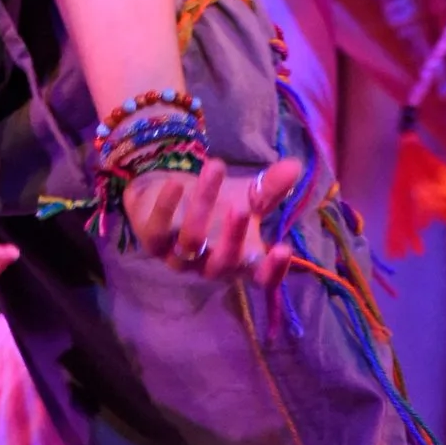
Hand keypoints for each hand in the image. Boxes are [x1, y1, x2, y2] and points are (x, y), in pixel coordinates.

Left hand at [121, 156, 299, 286]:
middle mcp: (208, 265)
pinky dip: (166, 207)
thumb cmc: (215, 204)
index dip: (272, 270)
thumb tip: (294, 166)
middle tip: (241, 207)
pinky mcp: (151, 242)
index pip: (259, 278)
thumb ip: (269, 188)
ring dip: (203, 205)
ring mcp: (178, 258)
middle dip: (233, 237)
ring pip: (191, 242)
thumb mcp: (246, 195)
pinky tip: (176, 183)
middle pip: (223, 264)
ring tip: (216, 167)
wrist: (168, 194)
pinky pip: (156, 232)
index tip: (284, 248)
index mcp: (239, 261)